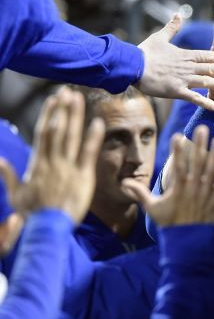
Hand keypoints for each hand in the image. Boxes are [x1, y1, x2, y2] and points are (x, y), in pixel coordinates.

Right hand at [0, 88, 104, 223]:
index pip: (44, 133)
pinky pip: (88, 154)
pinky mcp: (83, 177)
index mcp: (38, 163)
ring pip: (71, 137)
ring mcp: (68, 167)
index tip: (54, 100)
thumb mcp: (16, 195)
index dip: (50, 114)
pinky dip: (93, 138)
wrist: (48, 228)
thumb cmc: (32, 214)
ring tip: (78, 99)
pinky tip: (98, 123)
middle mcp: (53, 161)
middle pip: (58, 130)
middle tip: (67, 91)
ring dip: (75, 117)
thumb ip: (9, 175)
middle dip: (63, 109)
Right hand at [123, 125, 213, 226]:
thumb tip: (124, 183)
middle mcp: (193, 188)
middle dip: (199, 144)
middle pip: (197, 162)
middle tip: (202, 128)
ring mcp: (206, 192)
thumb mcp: (152, 208)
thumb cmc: (169, 224)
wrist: (187, 242)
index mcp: (178, 188)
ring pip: (212, 169)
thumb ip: (140, 193)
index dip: (178, 150)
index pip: (178, 165)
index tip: (178, 135)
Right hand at [136, 14, 213, 109]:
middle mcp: (187, 66)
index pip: (208, 55)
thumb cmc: (144, 52)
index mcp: (184, 55)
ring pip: (206, 81)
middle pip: (212, 68)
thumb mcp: (159, 37)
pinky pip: (193, 97)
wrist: (132, 65)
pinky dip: (205, 102)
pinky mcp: (175, 90)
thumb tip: (178, 14)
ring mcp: (182, 78)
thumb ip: (172, 28)